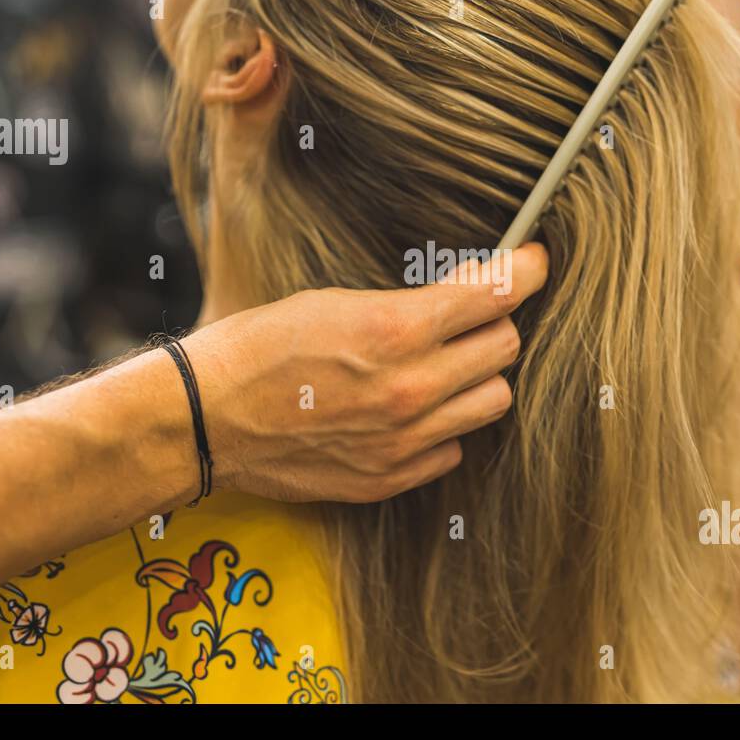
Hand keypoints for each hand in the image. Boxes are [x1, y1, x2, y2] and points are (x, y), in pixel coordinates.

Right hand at [182, 243, 548, 501]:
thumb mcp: (334, 300)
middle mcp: (411, 388)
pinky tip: (413, 410)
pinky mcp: (388, 478)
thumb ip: (408, 306)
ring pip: (492, 402)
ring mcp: (404, 441)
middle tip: (474, 315)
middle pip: (505, 349)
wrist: (204, 418)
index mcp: (396, 330)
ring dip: (478, 378)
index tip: (535, 261)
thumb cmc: (258, 346)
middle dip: (497, 324)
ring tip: (446, 365)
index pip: (497, 295)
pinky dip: (444, 426)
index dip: (526, 270)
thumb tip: (463, 298)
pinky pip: (452, 448)